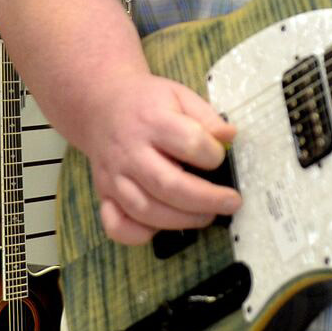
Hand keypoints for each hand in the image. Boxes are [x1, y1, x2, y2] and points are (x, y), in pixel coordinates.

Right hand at [70, 73, 239, 245]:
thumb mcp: (179, 95)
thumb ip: (206, 117)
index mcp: (152, 121)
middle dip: (206, 200)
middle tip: (230, 203)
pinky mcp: (104, 194)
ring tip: (206, 215)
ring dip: (182, 220)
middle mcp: (130, 151)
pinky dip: (139, 235)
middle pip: (168, 185)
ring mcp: (114, 176)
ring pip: (146, 211)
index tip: (220, 157)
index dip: (213, 155)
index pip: (189, 143)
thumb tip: (229, 137)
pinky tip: (161, 227)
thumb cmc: (145, 103)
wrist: (100, 105)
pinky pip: (116, 226)